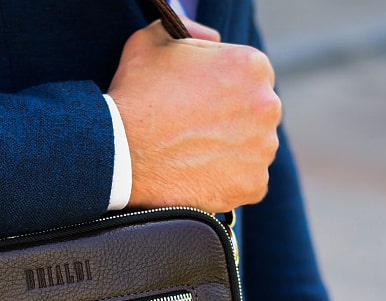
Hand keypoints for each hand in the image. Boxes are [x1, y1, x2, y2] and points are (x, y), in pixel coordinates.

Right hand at [107, 21, 281, 212]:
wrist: (118, 155)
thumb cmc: (134, 98)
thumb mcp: (153, 41)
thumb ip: (189, 30)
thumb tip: (210, 38)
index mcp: (251, 65)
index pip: (249, 78)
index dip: (223, 91)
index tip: (202, 106)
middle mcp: (267, 106)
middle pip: (256, 115)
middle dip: (232, 122)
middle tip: (196, 133)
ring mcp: (262, 150)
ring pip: (254, 150)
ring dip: (232, 153)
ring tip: (195, 158)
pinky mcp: (251, 186)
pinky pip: (249, 184)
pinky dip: (230, 184)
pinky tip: (202, 178)